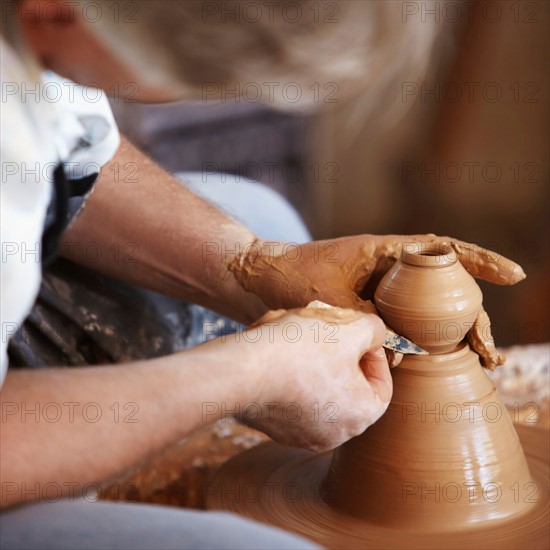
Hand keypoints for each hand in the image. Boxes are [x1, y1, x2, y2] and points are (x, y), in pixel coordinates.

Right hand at [220, 307, 390, 451]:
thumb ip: (374, 330)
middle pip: (348, 386)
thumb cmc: (299, 351)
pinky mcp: (275, 427)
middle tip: (326, 331)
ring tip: (297, 336)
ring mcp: (302, 434)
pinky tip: (277, 353)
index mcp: (360, 415)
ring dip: (314, 361)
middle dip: (340, 353)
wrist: (240, 372)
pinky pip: (293, 396)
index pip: (382, 384)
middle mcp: (334, 434)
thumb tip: (374, 334)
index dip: (373, 353)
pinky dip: (290, 373)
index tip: (356, 333)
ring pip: (319, 389)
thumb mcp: (349, 329)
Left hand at [229, 234, 525, 368]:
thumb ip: (368, 321)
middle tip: (492, 351)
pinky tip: (439, 358)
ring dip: (456, 331)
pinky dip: (426, 338)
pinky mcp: (373, 305)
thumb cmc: (293, 279)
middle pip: (445, 288)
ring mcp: (383, 287)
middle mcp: (390, 267)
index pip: (443, 251)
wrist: (263, 279)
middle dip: (474, 317)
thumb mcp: (332, 299)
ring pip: (430, 307)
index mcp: (385, 252)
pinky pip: (409, 320)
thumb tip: (405, 350)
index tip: (512, 276)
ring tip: (481, 360)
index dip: (481, 261)